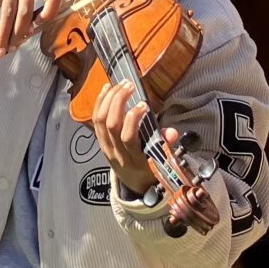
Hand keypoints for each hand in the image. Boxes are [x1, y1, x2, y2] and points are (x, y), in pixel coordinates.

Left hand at [89, 79, 162, 195]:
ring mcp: (106, 147)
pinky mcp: (99, 141)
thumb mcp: (161, 160)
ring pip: (100, 121)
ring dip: (109, 99)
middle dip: (119, 101)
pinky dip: (99, 103)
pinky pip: (95, 121)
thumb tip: (172, 132)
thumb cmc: (149, 167)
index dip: (133, 119)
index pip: (128, 137)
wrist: (133, 182)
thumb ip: (166, 145)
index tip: (144, 104)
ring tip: (119, 85)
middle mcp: (117, 153)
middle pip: (111, 124)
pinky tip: (106, 89)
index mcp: (134, 158)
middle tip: (129, 86)